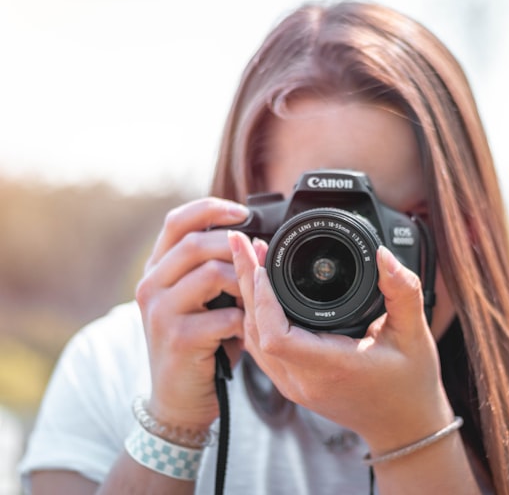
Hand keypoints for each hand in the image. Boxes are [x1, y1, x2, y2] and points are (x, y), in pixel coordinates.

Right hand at [134, 198, 249, 430]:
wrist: (178, 398)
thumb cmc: (199, 342)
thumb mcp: (200, 299)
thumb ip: (213, 268)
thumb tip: (254, 239)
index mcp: (157, 269)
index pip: (177, 221)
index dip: (212, 208)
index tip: (244, 212)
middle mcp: (151, 286)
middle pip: (197, 243)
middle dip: (236, 247)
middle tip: (260, 260)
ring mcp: (161, 312)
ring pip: (212, 274)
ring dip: (245, 283)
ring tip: (255, 297)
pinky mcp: (178, 338)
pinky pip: (225, 315)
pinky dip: (245, 320)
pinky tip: (247, 328)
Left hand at [229, 231, 453, 452]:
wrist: (405, 425)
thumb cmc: (411, 382)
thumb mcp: (414, 333)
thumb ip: (403, 290)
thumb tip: (384, 255)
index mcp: (332, 367)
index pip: (276, 335)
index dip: (263, 297)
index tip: (265, 262)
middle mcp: (305, 381)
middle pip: (255, 330)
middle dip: (245, 281)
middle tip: (242, 242)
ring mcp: (294, 386)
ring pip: (252, 338)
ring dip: (246, 297)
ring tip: (248, 257)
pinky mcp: (292, 384)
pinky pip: (260, 348)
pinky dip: (254, 315)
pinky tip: (258, 291)